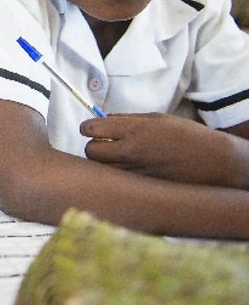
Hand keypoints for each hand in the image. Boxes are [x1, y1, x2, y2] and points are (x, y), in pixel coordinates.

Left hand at [82, 113, 242, 186]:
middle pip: (89, 151)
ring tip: (120, 158)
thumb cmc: (188, 136)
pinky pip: (117, 180)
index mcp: (133, 130)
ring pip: (101, 168)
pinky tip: (130, 170)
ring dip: (105, 162)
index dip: (88, 128)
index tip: (92, 128)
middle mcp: (130, 151)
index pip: (91, 128)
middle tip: (103, 145)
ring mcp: (134, 171)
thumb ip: (126, 119)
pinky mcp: (140, 186)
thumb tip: (103, 118)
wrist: (215, 162)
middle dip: (93, 147)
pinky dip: (117, 175)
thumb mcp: (157, 118)